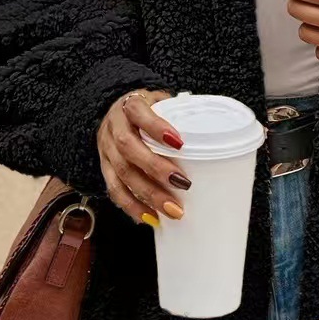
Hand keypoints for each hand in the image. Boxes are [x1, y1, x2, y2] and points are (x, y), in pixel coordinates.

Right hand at [97, 88, 189, 225]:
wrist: (115, 110)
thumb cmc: (147, 109)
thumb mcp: (162, 102)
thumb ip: (180, 116)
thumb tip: (214, 137)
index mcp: (129, 105)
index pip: (139, 112)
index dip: (156, 128)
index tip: (179, 143)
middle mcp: (114, 127)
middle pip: (128, 148)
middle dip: (156, 168)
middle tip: (183, 184)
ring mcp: (106, 148)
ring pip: (121, 173)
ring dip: (148, 194)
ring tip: (172, 210)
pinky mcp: (104, 167)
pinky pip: (114, 189)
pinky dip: (132, 206)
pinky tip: (149, 217)